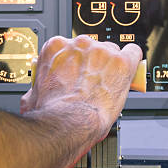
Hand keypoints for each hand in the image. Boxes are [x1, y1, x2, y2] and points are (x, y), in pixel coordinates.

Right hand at [20, 35, 141, 142]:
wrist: (68, 122)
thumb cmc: (51, 112)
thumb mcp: (34, 95)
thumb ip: (39, 86)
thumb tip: (37, 92)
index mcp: (56, 48)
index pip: (72, 46)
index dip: (77, 62)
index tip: (80, 72)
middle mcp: (80, 44)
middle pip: (94, 47)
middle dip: (95, 63)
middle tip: (95, 81)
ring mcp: (102, 52)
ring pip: (113, 51)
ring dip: (112, 65)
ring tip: (111, 84)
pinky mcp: (121, 62)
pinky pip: (134, 53)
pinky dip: (133, 61)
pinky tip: (131, 70)